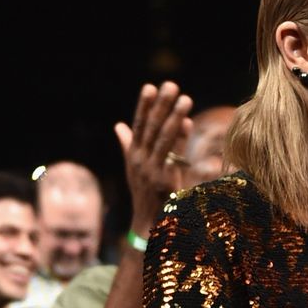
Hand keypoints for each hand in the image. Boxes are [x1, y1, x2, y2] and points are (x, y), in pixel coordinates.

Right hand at [114, 82, 192, 236]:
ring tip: (185, 99)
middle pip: (150, 127)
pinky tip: (188, 124)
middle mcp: (139, 160)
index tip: (150, 87)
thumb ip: (130, 144)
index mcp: (133, 155)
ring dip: (174, 117)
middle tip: (170, 85)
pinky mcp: (162, 180)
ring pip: (163, 138)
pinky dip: (180, 140)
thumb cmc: (147, 193)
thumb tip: (119, 124)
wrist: (147, 223)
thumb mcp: (136, 167)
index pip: (138, 125)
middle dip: (160, 105)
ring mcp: (150, 170)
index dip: (144, 106)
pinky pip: (173, 155)